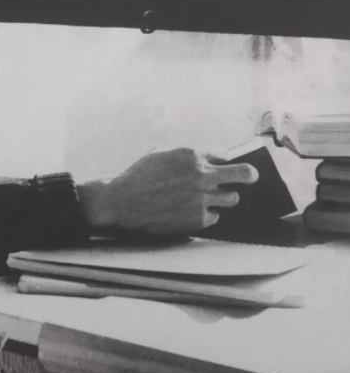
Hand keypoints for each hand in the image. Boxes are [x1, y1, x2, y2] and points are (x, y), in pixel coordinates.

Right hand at [78, 147, 258, 235]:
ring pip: (232, 198)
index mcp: (192, 155)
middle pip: (244, 175)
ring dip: (223, 198)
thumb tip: (206, 158)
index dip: (225, 162)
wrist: (121, 202)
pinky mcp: (198, 218)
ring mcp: (202, 198)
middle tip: (251, 178)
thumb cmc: (137, 176)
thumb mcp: (160, 154)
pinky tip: (190, 212)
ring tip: (209, 199)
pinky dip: (206, 214)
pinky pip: (214, 217)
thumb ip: (185, 156)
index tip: (228, 167)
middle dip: (250, 175)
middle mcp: (202, 175)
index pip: (225, 156)